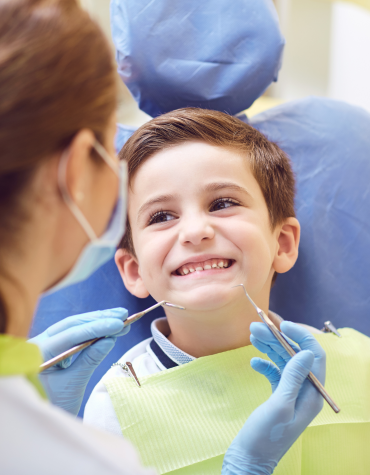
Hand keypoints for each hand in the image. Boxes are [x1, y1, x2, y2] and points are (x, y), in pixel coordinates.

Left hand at [29, 308, 128, 414]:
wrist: (39, 423)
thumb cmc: (53, 406)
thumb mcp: (73, 385)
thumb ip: (90, 360)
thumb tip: (110, 339)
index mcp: (38, 353)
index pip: (70, 334)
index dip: (96, 327)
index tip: (118, 324)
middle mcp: (39, 343)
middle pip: (72, 325)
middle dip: (99, 319)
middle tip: (123, 315)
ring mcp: (45, 344)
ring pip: (73, 327)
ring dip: (98, 322)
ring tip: (121, 318)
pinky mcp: (54, 348)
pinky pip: (74, 334)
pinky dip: (92, 331)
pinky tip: (108, 327)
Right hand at [222, 322, 325, 474]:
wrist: (249, 459)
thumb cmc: (265, 436)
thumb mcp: (280, 404)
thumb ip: (293, 377)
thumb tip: (307, 351)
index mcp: (312, 394)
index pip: (314, 357)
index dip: (301, 337)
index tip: (282, 324)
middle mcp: (304, 392)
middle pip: (295, 356)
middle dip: (277, 339)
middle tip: (255, 327)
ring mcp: (291, 394)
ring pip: (283, 362)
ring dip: (268, 348)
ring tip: (251, 335)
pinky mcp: (278, 397)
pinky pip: (274, 374)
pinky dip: (264, 365)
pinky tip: (253, 363)